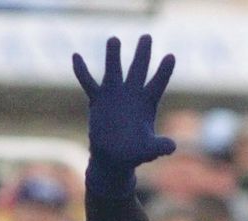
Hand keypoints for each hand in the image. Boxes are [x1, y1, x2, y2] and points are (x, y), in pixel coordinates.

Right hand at [72, 35, 176, 192]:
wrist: (113, 157)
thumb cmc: (133, 153)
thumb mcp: (148, 150)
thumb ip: (159, 146)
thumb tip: (172, 147)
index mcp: (147, 102)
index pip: (158, 83)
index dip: (164, 71)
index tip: (171, 56)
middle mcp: (132, 94)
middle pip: (138, 69)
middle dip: (143, 54)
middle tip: (147, 37)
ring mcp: (114, 94)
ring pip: (113, 70)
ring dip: (113, 56)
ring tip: (114, 39)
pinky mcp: (98, 99)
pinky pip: (88, 82)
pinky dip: (82, 71)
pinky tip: (75, 56)